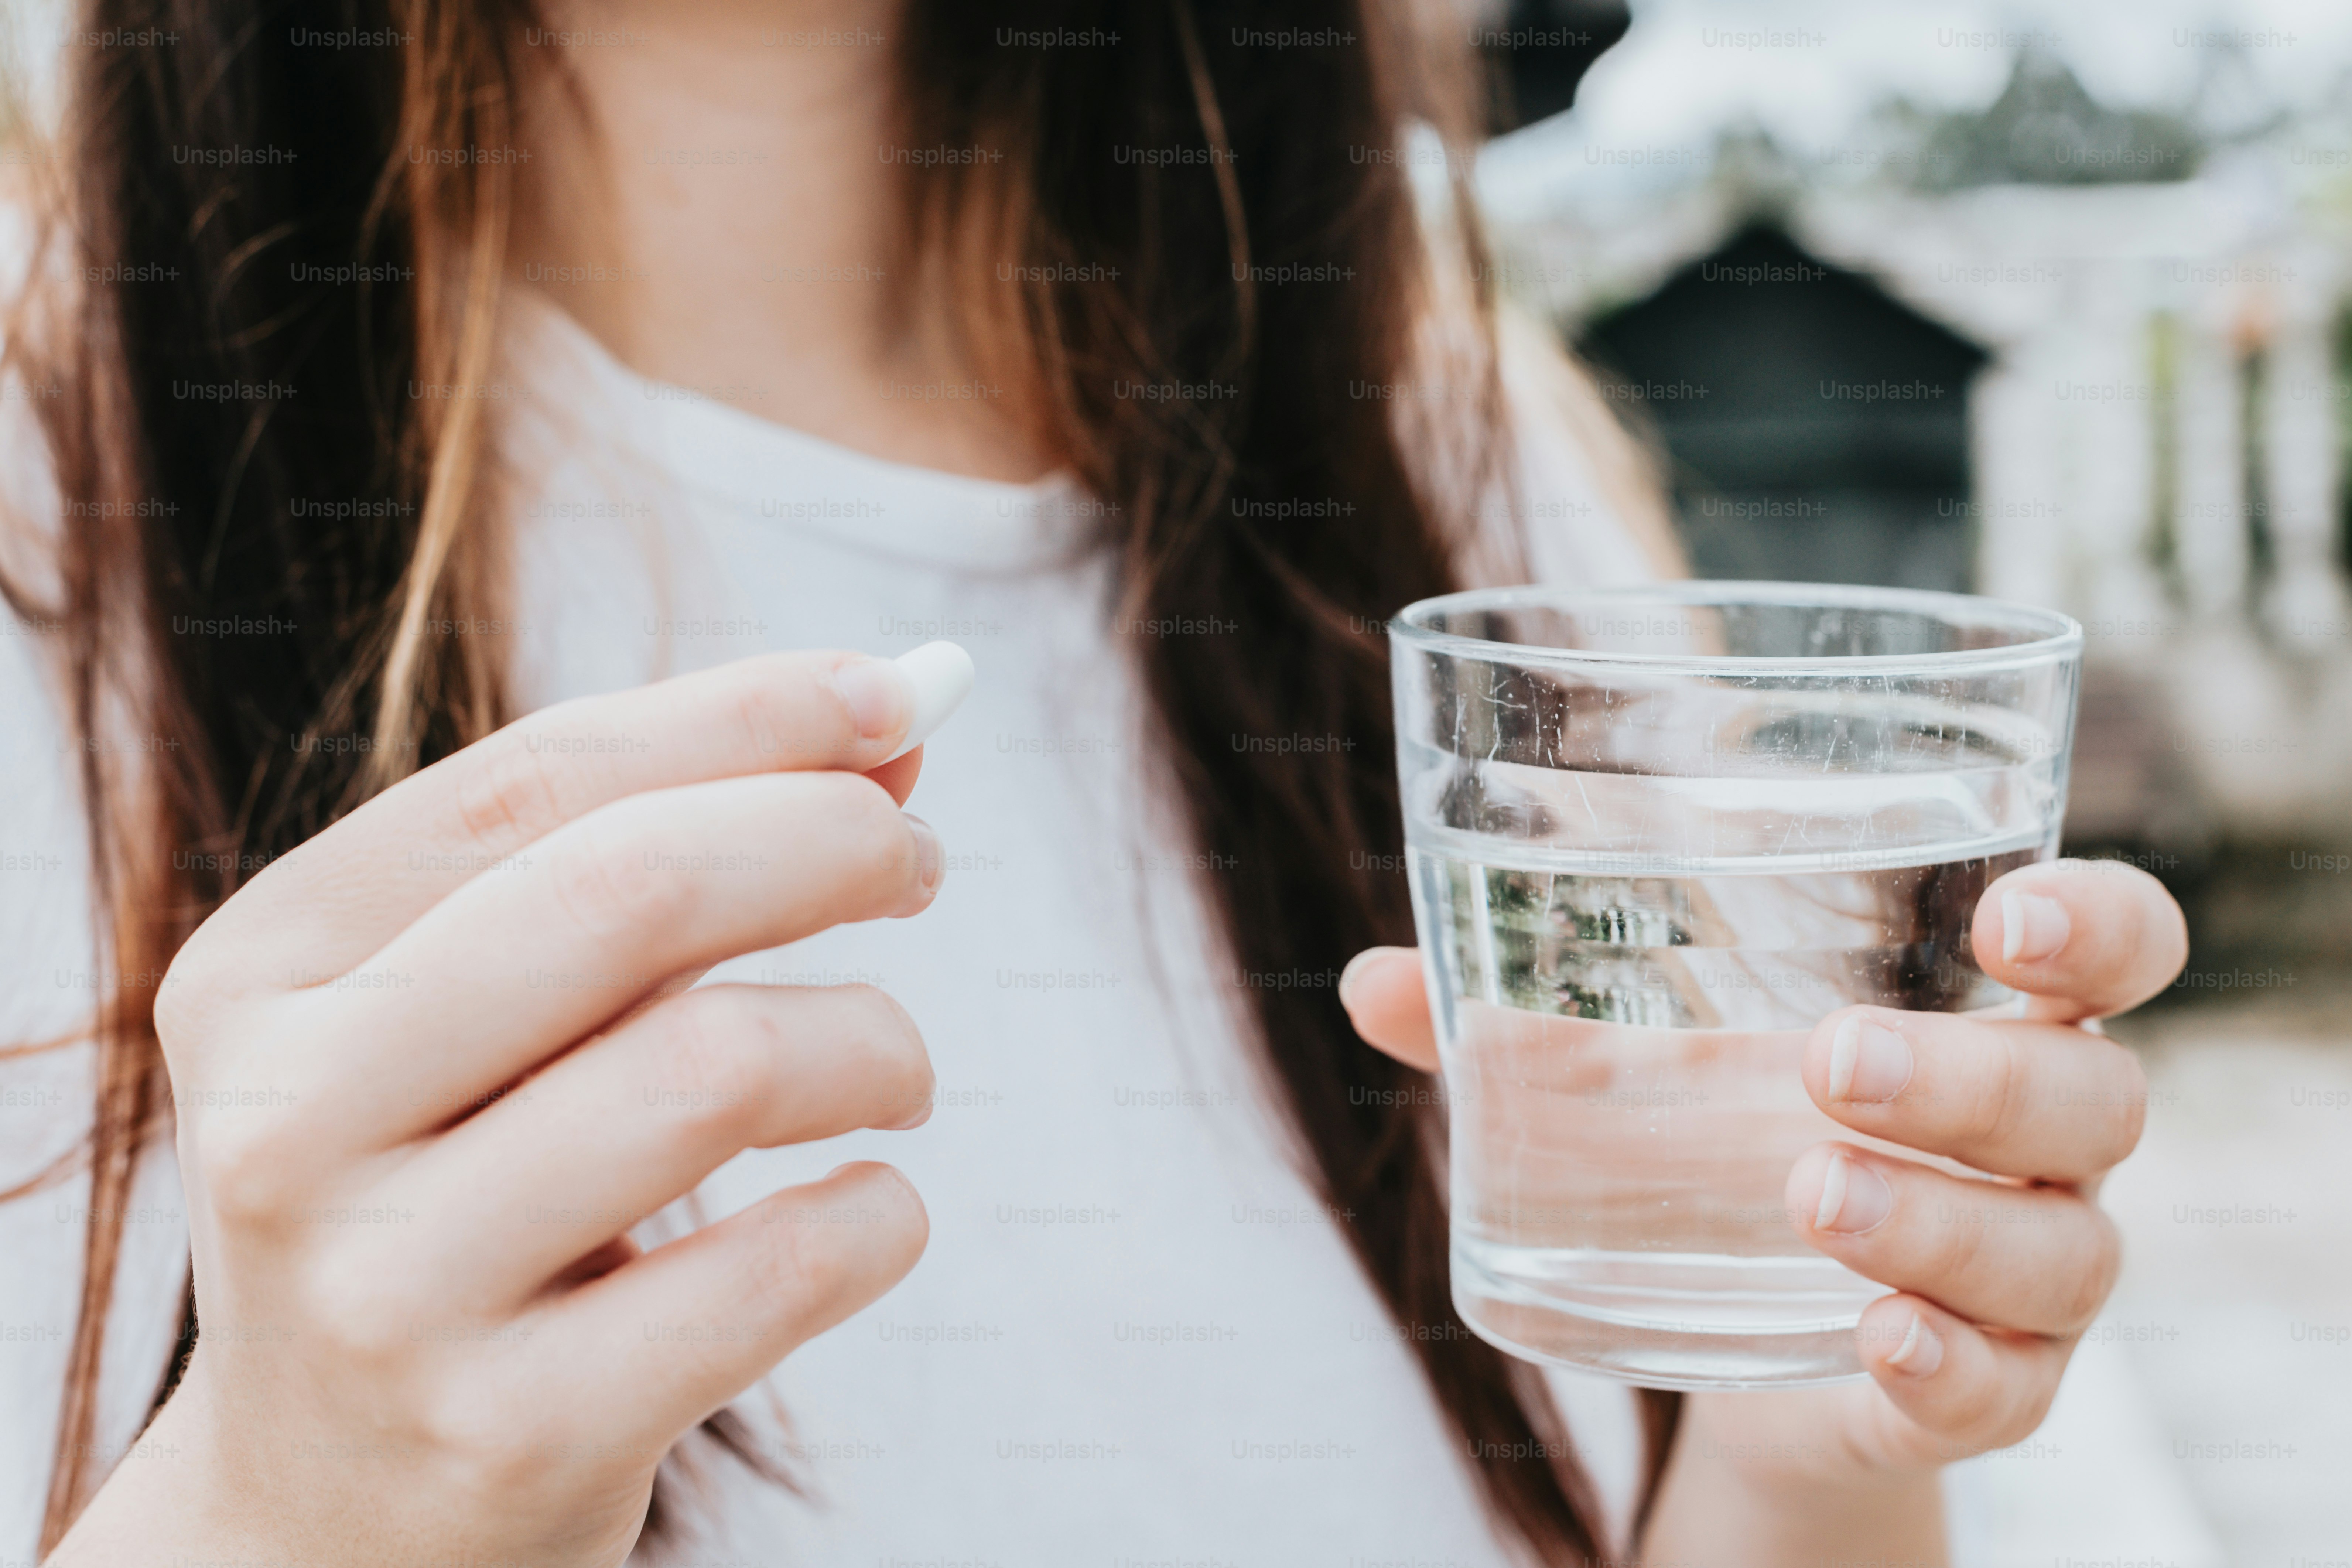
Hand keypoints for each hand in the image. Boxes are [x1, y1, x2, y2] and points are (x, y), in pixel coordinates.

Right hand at [53, 651, 951, 1567]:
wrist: (326, 1518)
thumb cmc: (450, 1204)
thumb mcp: (488, 1024)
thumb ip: (655, 861)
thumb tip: (894, 720)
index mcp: (263, 975)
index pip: (538, 782)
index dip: (746, 716)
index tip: (896, 696)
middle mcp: (288, 1124)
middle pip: (631, 894)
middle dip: (829, 839)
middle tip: (920, 860)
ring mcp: (387, 1295)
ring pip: (722, 1068)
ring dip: (876, 1040)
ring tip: (899, 1072)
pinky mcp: (508, 1436)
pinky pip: (779, 1265)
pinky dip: (881, 1216)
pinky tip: (871, 1211)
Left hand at [1341, 858, 2186, 1553]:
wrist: (1737, 1334)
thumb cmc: (1715, 1149)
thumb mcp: (1631, 1081)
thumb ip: (1516, 1032)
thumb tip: (1368, 984)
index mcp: (1983, 1022)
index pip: (2116, 946)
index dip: (2097, 922)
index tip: (2011, 914)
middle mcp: (2040, 1147)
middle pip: (2093, 1098)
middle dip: (1977, 1079)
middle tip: (1831, 1063)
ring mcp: (2029, 1275)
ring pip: (2061, 1250)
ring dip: (1942, 1223)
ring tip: (1809, 1192)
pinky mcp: (1987, 1389)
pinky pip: (2013, 1389)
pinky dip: (1951, 1365)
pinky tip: (1878, 1339)